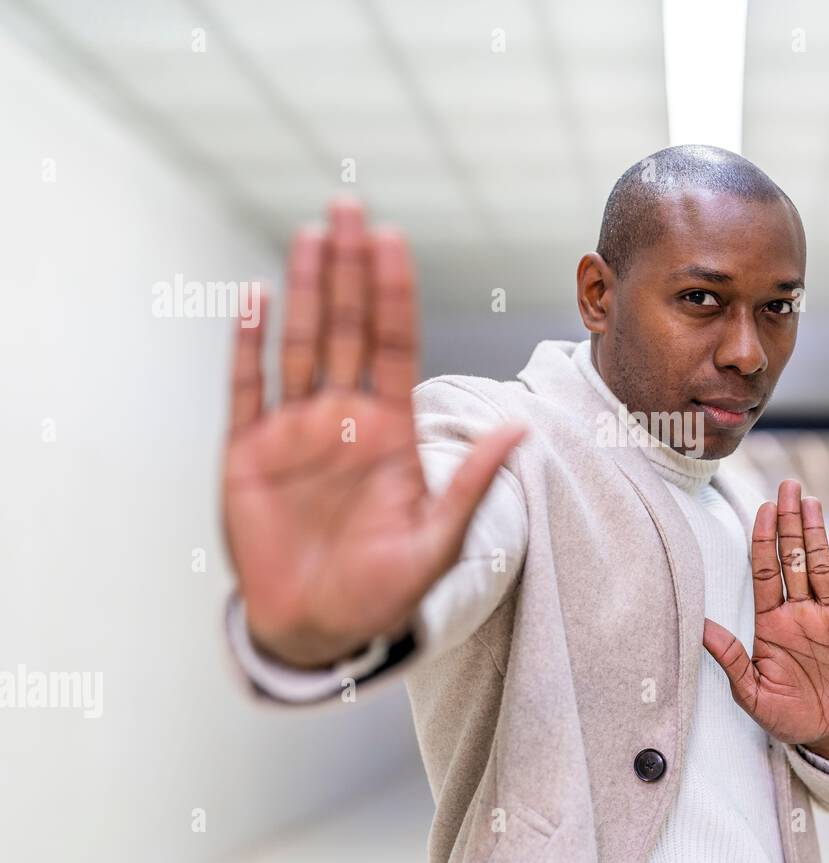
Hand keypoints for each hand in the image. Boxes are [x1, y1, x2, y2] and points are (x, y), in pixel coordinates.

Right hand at [222, 198, 526, 667]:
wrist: (318, 628)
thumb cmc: (383, 589)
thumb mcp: (437, 540)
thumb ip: (470, 483)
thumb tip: (520, 429)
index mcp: (391, 429)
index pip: (395, 345)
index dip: (394, 294)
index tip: (396, 241)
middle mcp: (343, 417)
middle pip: (348, 328)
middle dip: (350, 269)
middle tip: (351, 207)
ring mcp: (294, 430)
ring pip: (301, 343)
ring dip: (304, 289)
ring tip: (312, 234)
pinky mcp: (248, 452)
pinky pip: (247, 388)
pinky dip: (247, 345)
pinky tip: (252, 299)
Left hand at [702, 479, 828, 768]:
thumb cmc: (790, 716)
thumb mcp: (752, 693)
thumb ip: (730, 659)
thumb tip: (698, 628)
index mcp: (773, 624)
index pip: (766, 572)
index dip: (764, 541)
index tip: (761, 511)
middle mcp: (801, 613)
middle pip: (793, 559)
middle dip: (789, 523)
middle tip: (786, 487)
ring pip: (821, 568)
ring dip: (815, 535)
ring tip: (809, 502)